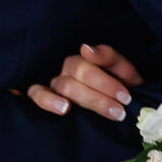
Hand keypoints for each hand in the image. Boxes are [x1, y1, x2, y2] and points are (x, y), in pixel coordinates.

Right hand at [27, 44, 142, 121]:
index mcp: (86, 59)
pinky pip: (37, 93)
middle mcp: (69, 69)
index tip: (125, 97)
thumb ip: (108, 57)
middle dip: (101, 94)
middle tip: (120, 110)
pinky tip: (64, 108)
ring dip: (89, 100)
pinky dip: (47, 100)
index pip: (90, 61)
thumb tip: (85, 48)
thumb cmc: (121, 88)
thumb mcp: (124, 72)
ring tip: (108, 113)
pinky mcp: (45, 98)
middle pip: (79, 75)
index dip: (107, 81)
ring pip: (65, 87)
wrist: (118, 108)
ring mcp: (56, 83)